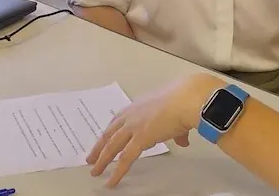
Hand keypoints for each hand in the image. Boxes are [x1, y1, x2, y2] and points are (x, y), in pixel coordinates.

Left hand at [86, 74, 223, 187]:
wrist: (187, 97)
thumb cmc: (184, 101)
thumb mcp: (176, 114)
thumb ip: (176, 131)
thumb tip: (183, 140)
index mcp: (137, 106)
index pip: (118, 121)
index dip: (110, 132)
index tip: (103, 140)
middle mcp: (131, 115)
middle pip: (109, 133)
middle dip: (99, 146)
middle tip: (90, 157)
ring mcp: (133, 127)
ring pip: (111, 147)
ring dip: (102, 160)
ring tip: (95, 171)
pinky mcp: (139, 138)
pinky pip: (125, 159)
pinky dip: (117, 172)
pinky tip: (111, 181)